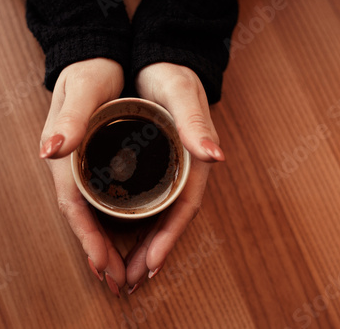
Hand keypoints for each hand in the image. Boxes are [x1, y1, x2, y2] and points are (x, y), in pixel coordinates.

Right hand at [40, 58, 125, 295]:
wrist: (95, 57)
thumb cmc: (90, 72)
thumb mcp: (82, 89)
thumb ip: (71, 119)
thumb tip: (51, 151)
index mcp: (67, 155)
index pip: (74, 205)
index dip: (88, 237)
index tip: (104, 266)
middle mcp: (73, 167)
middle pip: (83, 217)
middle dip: (98, 251)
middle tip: (118, 282)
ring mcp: (85, 167)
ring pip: (93, 214)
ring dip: (104, 244)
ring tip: (122, 271)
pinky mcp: (98, 164)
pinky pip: (103, 201)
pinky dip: (110, 225)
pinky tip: (122, 238)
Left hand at [125, 62, 224, 292]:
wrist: (163, 60)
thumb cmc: (173, 76)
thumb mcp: (182, 95)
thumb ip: (195, 124)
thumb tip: (215, 157)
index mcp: (194, 160)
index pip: (184, 208)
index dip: (168, 238)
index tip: (150, 263)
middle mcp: (184, 170)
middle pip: (171, 220)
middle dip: (153, 252)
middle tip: (132, 279)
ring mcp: (170, 170)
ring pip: (160, 215)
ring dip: (145, 244)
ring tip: (127, 269)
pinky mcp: (156, 166)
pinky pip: (149, 201)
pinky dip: (139, 224)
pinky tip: (124, 235)